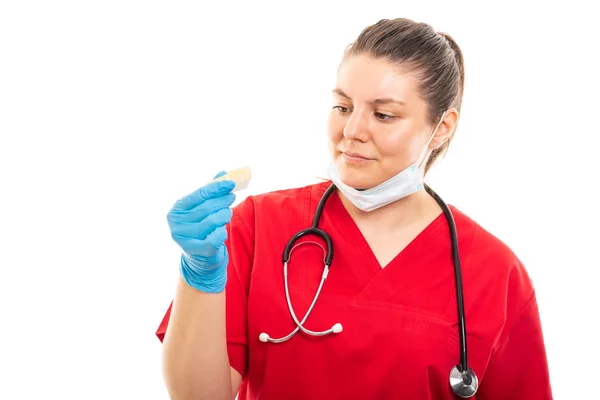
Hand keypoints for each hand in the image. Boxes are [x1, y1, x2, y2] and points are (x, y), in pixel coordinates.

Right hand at [167, 171, 235, 291]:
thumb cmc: (200, 228)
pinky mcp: (196, 250)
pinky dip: (222, 232)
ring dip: (225, 214)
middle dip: (223, 200)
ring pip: (213, 220)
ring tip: (227, 213)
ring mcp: (185, 238)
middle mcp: (177, 224)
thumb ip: (209, 191)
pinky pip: (216, 237)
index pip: (199, 194)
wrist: (198, 258)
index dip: (216, 187)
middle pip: (207, 207)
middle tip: (232, 196)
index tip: (231, 183)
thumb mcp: (201, 208)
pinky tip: (222, 230)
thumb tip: (223, 173)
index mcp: (176, 210)